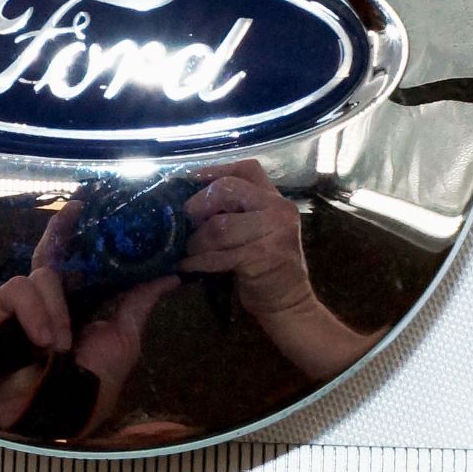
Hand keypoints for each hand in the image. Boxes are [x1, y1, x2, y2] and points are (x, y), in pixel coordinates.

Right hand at [0, 201, 177, 432]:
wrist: (55, 418)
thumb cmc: (89, 385)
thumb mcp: (124, 339)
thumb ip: (140, 302)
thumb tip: (172, 274)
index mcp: (79, 299)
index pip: (80, 256)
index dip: (84, 229)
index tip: (94, 203)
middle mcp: (51, 296)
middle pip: (51, 249)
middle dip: (62, 228)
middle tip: (76, 209)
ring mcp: (22, 305)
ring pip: (40, 274)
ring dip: (56, 308)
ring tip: (62, 344)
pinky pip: (15, 292)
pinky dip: (33, 313)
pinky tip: (43, 339)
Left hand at [182, 159, 384, 379]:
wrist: (289, 303)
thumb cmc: (265, 267)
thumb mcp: (258, 230)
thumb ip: (236, 211)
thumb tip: (188, 199)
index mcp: (276, 200)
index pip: (246, 169)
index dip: (214, 170)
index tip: (190, 179)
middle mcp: (279, 210)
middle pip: (225, 190)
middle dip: (196, 207)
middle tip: (183, 225)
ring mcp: (274, 233)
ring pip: (217, 226)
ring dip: (194, 242)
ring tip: (187, 251)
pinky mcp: (262, 257)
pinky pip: (217, 255)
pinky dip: (197, 262)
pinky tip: (188, 266)